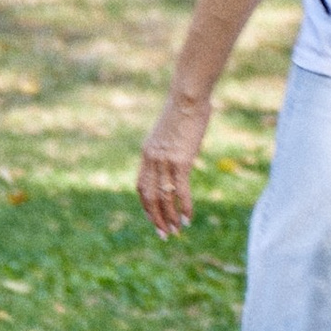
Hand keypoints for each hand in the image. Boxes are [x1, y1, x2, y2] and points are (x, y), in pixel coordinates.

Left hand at [137, 91, 211, 238]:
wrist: (188, 97)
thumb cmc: (184, 109)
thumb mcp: (170, 131)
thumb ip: (170, 146)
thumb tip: (178, 151)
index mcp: (147, 153)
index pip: (141, 186)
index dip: (146, 205)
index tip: (153, 218)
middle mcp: (152, 159)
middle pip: (149, 197)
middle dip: (155, 218)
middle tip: (163, 234)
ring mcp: (165, 161)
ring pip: (164, 197)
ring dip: (170, 217)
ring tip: (176, 231)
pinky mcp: (181, 160)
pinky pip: (180, 190)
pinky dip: (184, 206)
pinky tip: (189, 218)